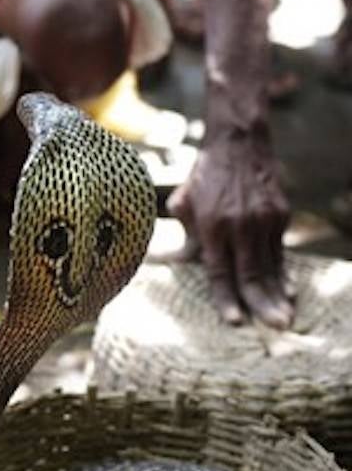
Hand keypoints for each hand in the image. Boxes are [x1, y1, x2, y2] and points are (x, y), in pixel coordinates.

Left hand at [167, 132, 293, 327]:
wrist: (238, 143)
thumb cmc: (203, 177)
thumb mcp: (184, 204)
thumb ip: (186, 236)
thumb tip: (183, 264)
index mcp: (213, 225)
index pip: (221, 270)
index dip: (227, 298)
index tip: (235, 320)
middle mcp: (241, 225)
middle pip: (252, 273)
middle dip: (263, 304)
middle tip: (274, 328)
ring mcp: (265, 220)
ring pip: (272, 266)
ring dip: (279, 295)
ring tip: (284, 319)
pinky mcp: (281, 214)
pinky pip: (280, 251)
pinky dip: (284, 273)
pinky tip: (288, 292)